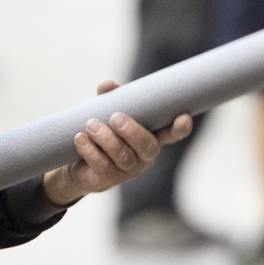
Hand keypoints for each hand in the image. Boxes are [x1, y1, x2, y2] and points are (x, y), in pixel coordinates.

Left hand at [42, 80, 193, 206]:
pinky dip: (90, 151)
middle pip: (147, 147)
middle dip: (133, 131)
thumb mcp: (107, 112)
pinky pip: (102, 166)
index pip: (171, 134)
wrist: (80, 164)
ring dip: (106, 139)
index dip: (180, 128)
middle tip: (116, 117)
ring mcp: (127, 171)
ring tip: (91, 124)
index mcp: (150, 137)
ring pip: (123, 156)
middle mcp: (144, 156)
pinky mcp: (107, 179)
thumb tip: (107, 84)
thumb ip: (110, 97)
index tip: (183, 117)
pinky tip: (80, 139)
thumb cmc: (103, 134)